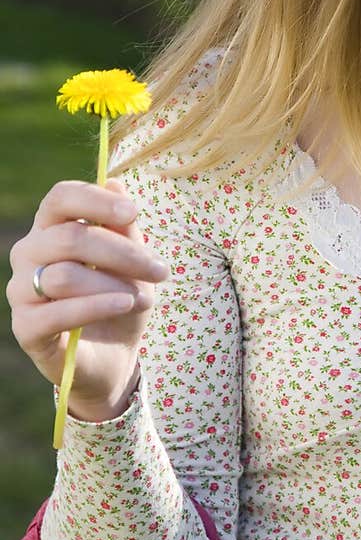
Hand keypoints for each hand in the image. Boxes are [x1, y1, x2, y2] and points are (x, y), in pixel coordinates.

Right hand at [6, 178, 167, 410]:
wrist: (114, 357)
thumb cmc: (120, 299)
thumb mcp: (132, 262)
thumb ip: (123, 228)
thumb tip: (115, 182)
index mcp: (51, 228)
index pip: (60, 197)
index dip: (95, 200)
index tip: (134, 213)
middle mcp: (28, 254)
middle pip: (69, 237)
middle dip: (123, 253)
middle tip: (160, 270)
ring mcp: (20, 291)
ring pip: (65, 275)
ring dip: (114, 285)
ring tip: (146, 298)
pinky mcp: (25, 328)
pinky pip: (57, 312)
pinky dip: (97, 306)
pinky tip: (124, 305)